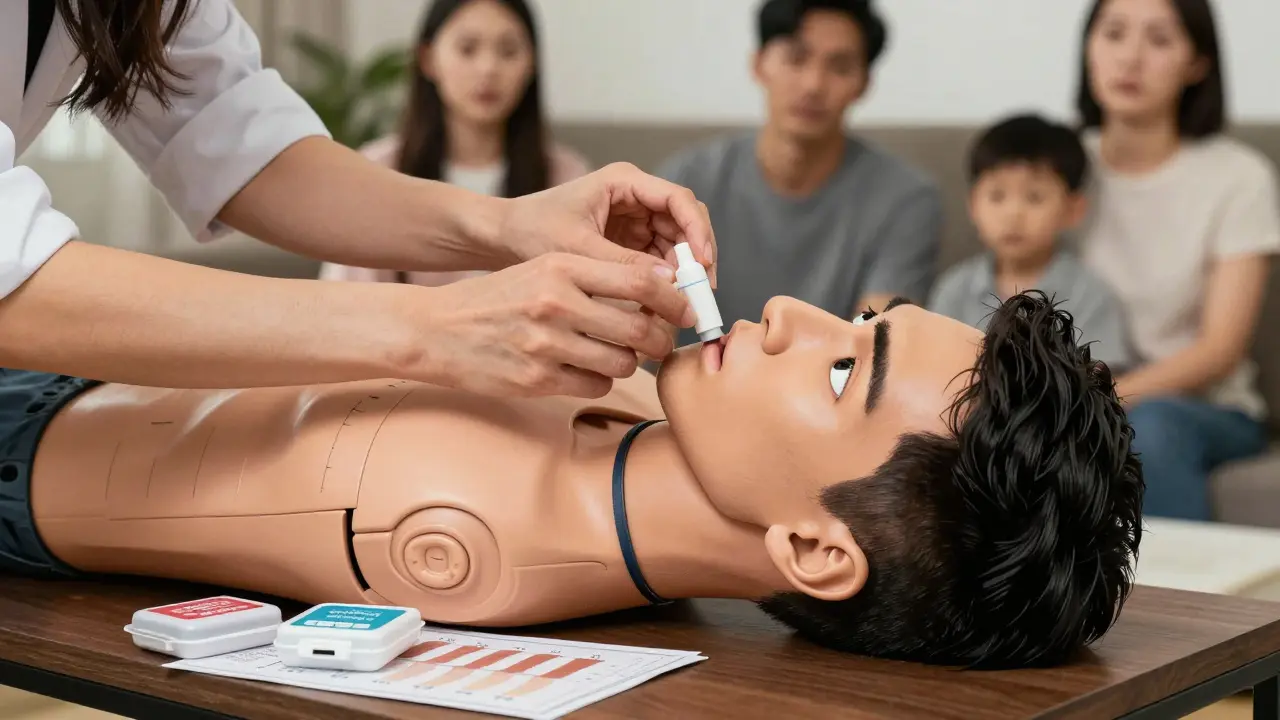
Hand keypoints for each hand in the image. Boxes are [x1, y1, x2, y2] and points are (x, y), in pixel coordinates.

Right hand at [414, 253, 695, 397]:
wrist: (436, 330)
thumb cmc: (498, 298)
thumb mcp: (543, 269)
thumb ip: (596, 274)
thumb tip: (660, 284)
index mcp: (560, 267)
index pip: (640, 281)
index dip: (674, 298)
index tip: (686, 308)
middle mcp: (555, 303)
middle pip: (639, 328)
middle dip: (661, 339)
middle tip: (663, 341)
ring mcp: (545, 345)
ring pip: (622, 363)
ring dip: (629, 363)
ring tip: (618, 354)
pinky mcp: (537, 380)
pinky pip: (596, 385)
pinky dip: (600, 380)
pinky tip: (586, 369)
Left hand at [495, 162, 717, 286]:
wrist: (503, 237)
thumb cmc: (532, 231)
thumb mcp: (578, 249)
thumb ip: (622, 263)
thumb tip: (668, 282)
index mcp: (624, 181)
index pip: (679, 200)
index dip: (697, 231)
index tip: (703, 263)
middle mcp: (635, 196)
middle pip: (685, 222)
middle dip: (696, 256)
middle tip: (700, 292)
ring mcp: (634, 218)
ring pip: (676, 243)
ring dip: (683, 271)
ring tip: (681, 303)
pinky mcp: (628, 240)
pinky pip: (659, 258)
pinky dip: (665, 280)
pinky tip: (662, 304)